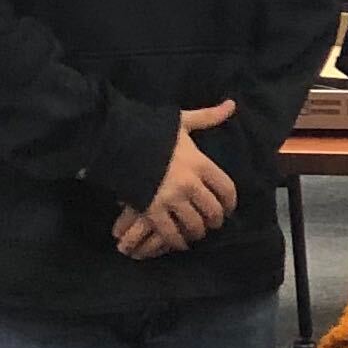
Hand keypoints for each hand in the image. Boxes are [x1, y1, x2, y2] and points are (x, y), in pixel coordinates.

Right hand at [117, 102, 239, 256]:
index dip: (230, 203)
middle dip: (215, 220)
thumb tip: (231, 104)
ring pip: (193, 225)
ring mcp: (171, 200)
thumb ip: (208, 117)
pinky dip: (176, 241)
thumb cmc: (151, 130)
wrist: (115, 140)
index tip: (228, 208)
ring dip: (197, 232)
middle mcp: (190, 184)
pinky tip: (178, 242)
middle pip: (212, 211)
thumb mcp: (182, 121)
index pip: (226, 189)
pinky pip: (170, 233)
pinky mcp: (152, 211)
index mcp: (201, 163)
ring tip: (195, 232)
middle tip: (212, 223)